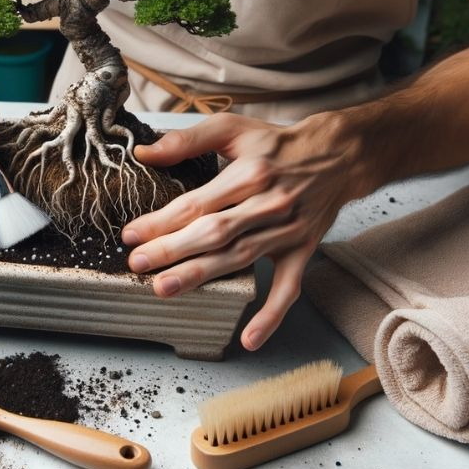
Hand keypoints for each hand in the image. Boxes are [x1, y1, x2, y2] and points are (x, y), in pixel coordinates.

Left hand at [122, 112, 362, 350]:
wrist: (337, 155)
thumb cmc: (276, 143)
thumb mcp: (233, 128)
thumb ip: (188, 139)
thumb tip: (144, 153)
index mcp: (250, 173)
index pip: (197, 203)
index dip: (162, 220)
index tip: (130, 234)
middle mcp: (269, 204)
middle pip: (215, 233)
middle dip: (172, 250)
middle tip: (137, 265)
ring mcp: (287, 231)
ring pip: (240, 258)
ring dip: (202, 276)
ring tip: (164, 289)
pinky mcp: (302, 250)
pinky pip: (288, 288)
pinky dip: (270, 315)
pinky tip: (248, 339)